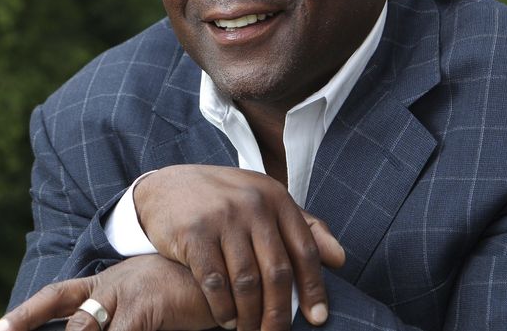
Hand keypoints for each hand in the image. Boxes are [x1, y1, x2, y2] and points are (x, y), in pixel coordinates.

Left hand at [0, 254, 216, 330]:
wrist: (219, 271)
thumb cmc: (183, 290)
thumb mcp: (145, 300)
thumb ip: (118, 318)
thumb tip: (91, 328)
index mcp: (106, 283)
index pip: (56, 297)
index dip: (23, 315)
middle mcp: (111, 287)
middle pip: (70, 321)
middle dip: (36, 329)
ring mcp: (127, 296)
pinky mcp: (146, 308)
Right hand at [134, 165, 344, 330]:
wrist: (165, 188)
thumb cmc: (222, 200)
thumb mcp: (264, 202)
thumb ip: (302, 227)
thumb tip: (340, 260)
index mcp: (275, 197)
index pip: (304, 250)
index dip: (314, 288)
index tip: (318, 319)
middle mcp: (252, 204)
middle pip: (277, 272)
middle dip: (280, 312)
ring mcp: (222, 217)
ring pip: (247, 282)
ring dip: (251, 316)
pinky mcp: (194, 232)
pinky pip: (215, 283)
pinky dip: (224, 309)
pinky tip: (227, 320)